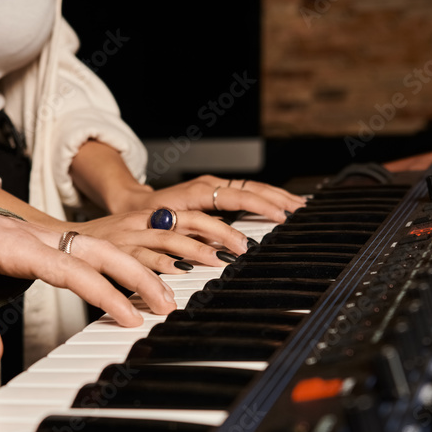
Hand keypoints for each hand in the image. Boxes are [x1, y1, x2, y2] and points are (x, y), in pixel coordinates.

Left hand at [0, 215, 176, 367]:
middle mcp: (40, 236)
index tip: (127, 316)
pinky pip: (94, 252)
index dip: (102, 292)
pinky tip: (139, 286)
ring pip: (104, 247)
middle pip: (100, 250)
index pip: (69, 268)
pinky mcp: (52, 243)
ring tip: (164, 299)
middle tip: (165, 306)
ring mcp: (49, 237)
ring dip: (136, 270)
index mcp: (17, 244)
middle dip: (137, 276)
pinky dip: (122, 266)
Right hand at [73, 209, 249, 272]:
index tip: (246, 243)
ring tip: (220, 263)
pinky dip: (161, 266)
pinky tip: (179, 274)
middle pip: (189, 221)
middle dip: (219, 234)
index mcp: (154, 216)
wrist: (59, 240)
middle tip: (241, 251)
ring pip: (168, 238)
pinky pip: (140, 257)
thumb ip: (169, 246)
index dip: (223, 227)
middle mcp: (144, 221)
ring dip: (196, 250)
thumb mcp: (141, 237)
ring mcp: (129, 235)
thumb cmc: (107, 244)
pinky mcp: (113, 250)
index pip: (196, 216)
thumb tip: (204, 261)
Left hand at [117, 175, 305, 222]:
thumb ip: (192, 236)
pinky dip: (265, 197)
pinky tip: (280, 203)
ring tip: (298, 205)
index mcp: (199, 191)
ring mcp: (214, 185)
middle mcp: (209, 185)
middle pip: (251, 188)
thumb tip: (220, 247)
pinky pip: (246, 192)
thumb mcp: (167, 228)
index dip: (261, 206)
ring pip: (252, 188)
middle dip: (277, 198)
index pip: (238, 196)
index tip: (280, 215)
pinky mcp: (216, 190)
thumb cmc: (146, 217)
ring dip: (276, 196)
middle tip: (299, 210)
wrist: (132, 205)